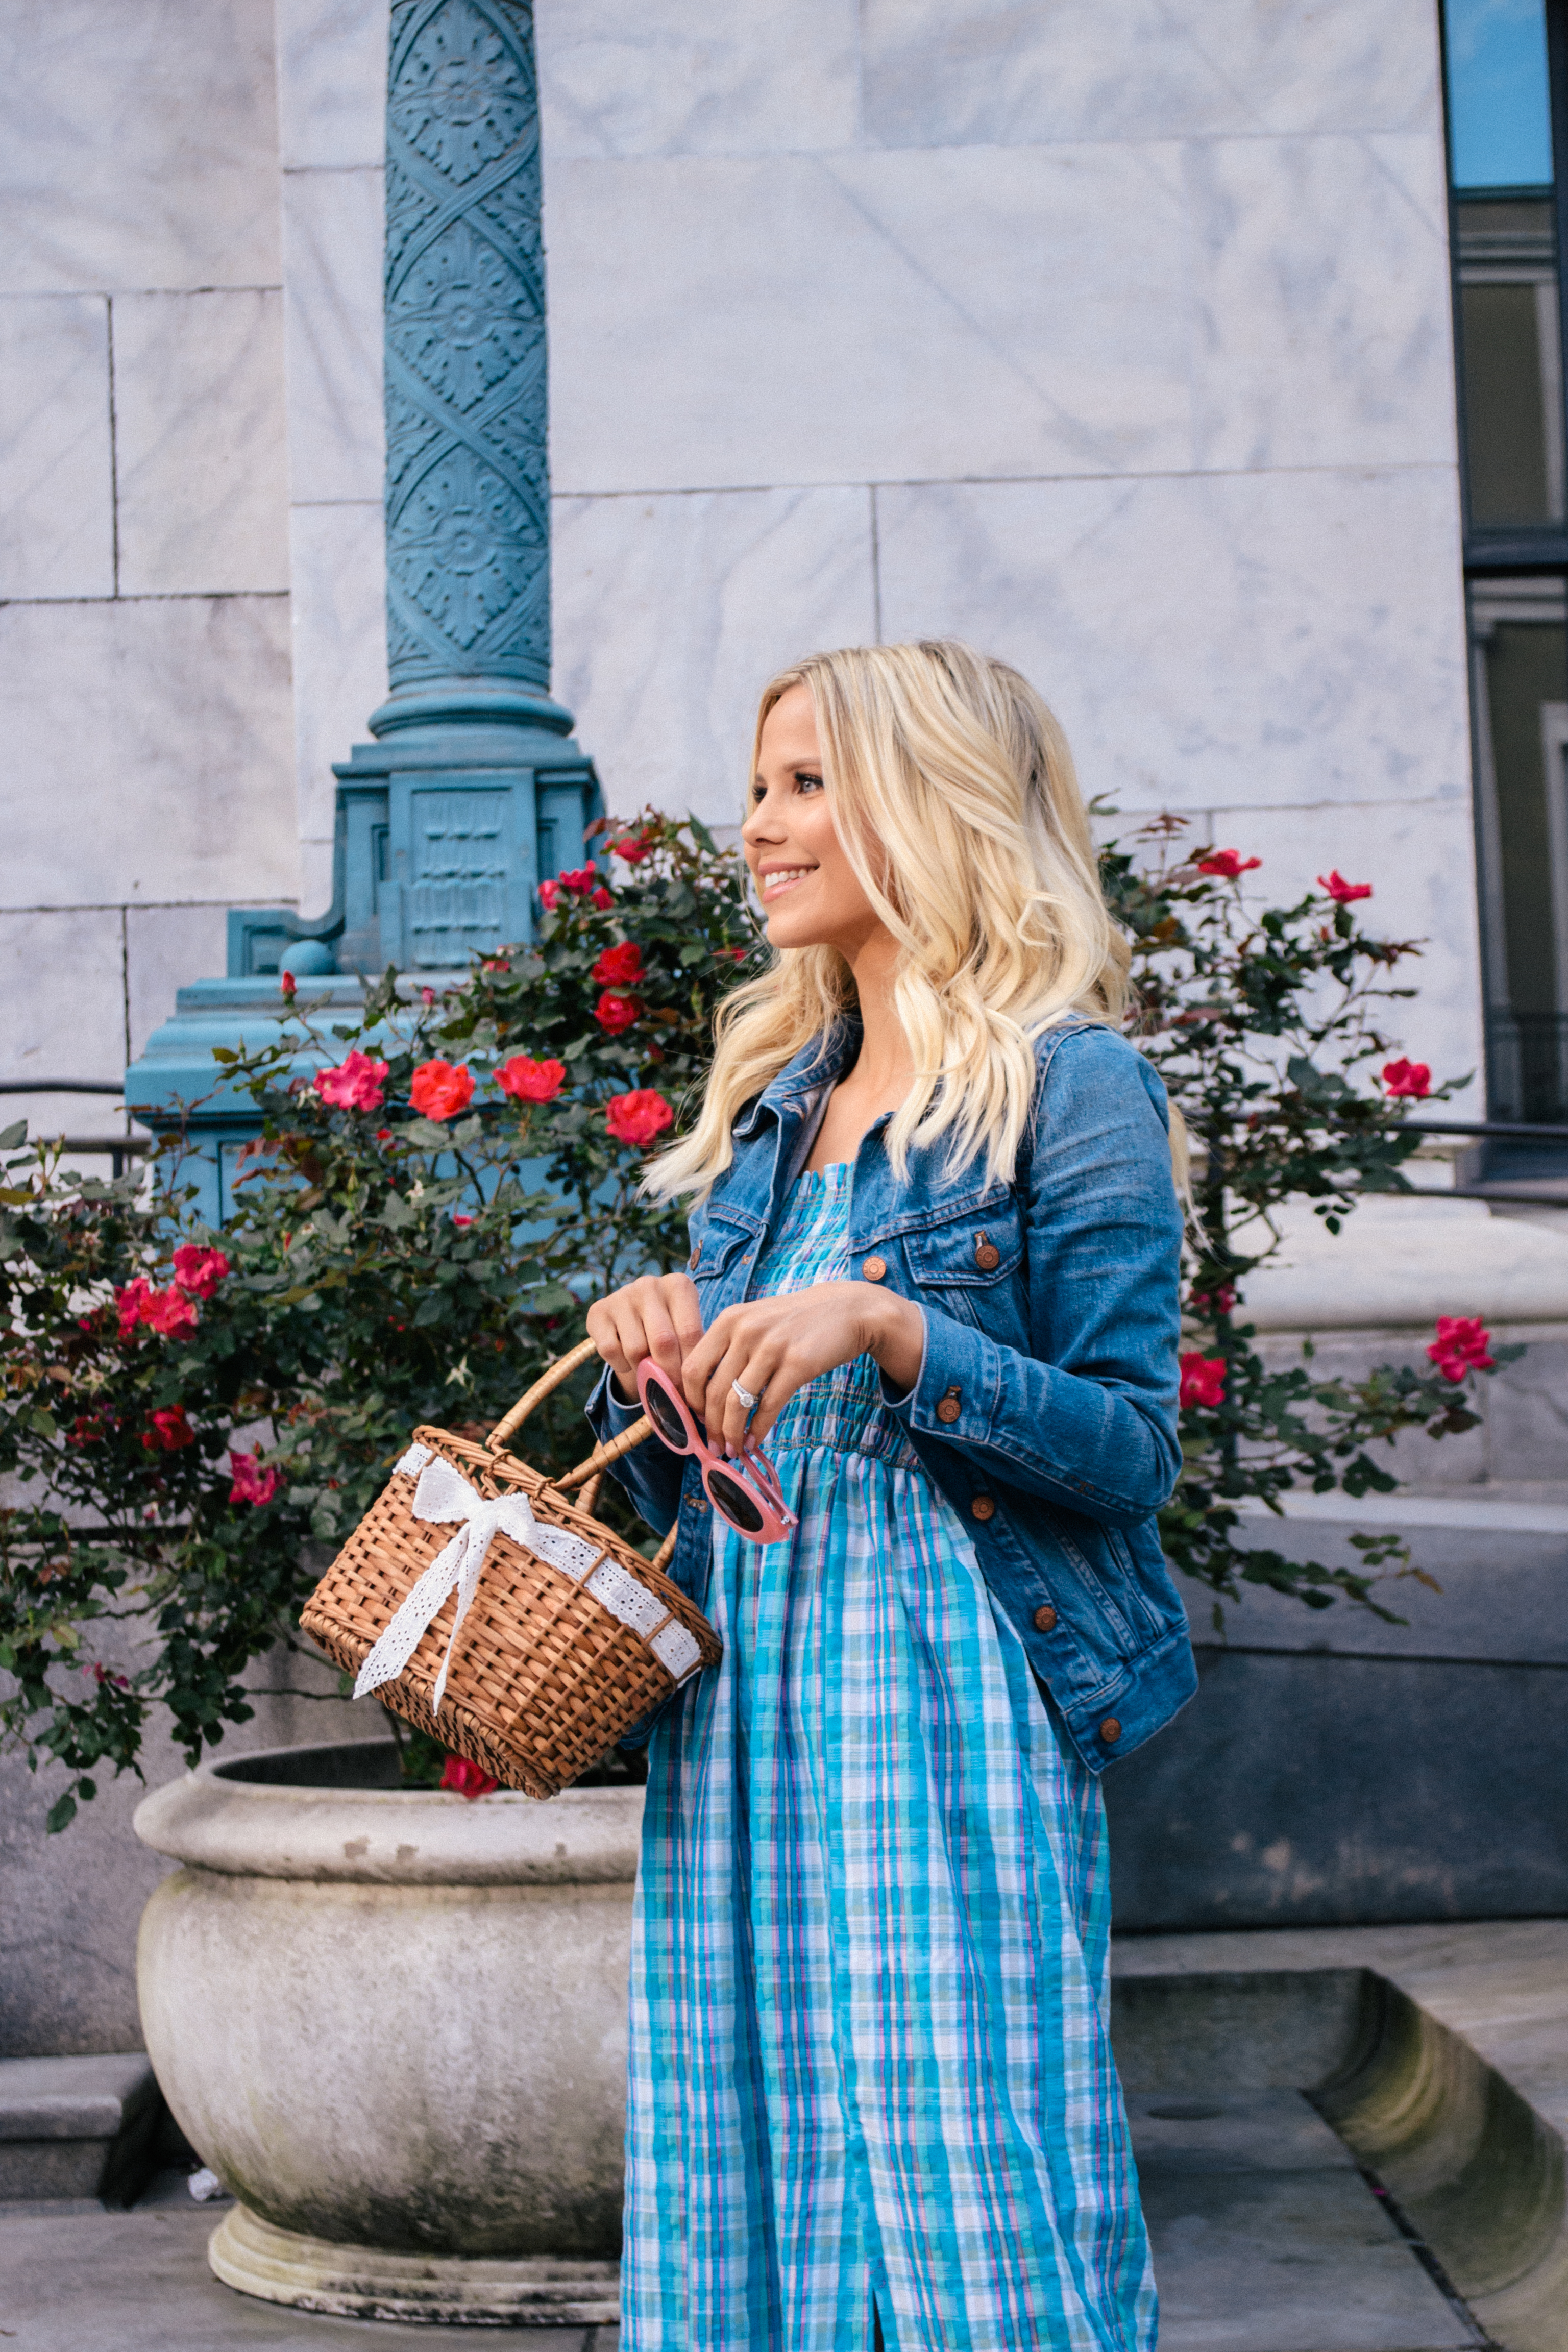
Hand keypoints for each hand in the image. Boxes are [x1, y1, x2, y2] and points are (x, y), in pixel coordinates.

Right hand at [585, 1273, 703, 1404]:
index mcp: (678, 1286)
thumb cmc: (669, 1326)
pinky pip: (610, 1351)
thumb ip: (693, 1350)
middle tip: (672, 1390)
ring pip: (635, 1349)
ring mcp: (621, 1296)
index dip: (690, 1366)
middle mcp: (649, 1285)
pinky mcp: (598, 1310)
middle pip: (663, 1342)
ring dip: (643, 1369)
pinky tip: (627, 1360)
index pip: (690, 1333)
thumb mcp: (686, 1329)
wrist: (632, 1314)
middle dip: (669, 1373)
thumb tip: (695, 1392)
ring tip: (649, 1369)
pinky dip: (621, 1365)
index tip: (691, 1387)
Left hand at [681, 1281, 924, 1453]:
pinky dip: (758, 1430)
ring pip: (737, 1403)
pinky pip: (768, 1406)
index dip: (690, 1401)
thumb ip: (728, 1348)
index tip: (696, 1420)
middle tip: (712, 1445)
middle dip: (709, 1426)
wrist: (846, 1310)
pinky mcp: (797, 1364)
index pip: (693, 1368)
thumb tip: (703, 1394)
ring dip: (731, 1433)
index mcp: (729, 1320)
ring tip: (732, 1449)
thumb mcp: (755, 1321)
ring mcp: (771, 1347)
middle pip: (713, 1391)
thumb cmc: (795, 1322)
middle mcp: (745, 1331)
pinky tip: (755, 1441)